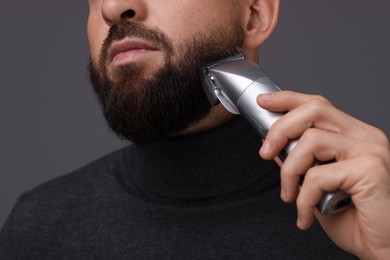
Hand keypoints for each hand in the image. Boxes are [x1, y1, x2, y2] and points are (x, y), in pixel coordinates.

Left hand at [257, 90, 389, 258]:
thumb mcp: (316, 184)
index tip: (264, 101)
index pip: (318, 105)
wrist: (382, 247)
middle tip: (265, 153)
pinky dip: (303, 198)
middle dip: (280, 129)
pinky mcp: (370, 169)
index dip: (288, 99)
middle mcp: (365, 136)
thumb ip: (300, 160)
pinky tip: (306, 215)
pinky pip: (318, 175)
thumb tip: (274, 144)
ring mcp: (370, 150)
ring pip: (311, 140)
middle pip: (314, 110)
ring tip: (290, 196)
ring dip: (289, 172)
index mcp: (353, 135)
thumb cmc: (353, 218)